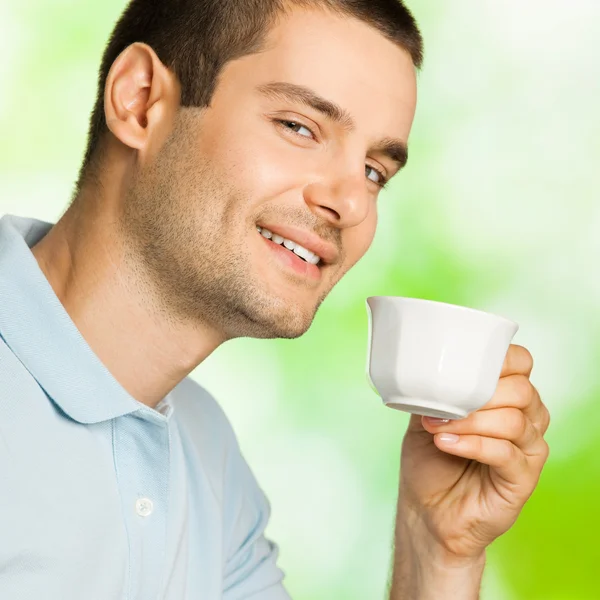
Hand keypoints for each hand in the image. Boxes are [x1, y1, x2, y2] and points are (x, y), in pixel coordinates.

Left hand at [397, 344, 550, 563]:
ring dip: (470, 421)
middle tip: (442, 407)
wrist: (427, 510)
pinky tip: (446, 444)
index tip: (461, 367)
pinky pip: (506, 453)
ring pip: (513, 421)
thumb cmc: (430, 461)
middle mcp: (526, 419)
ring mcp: (528, 450)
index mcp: (507, 397)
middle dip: (477, 393)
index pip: (521, 363)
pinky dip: (472, 444)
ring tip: (438, 428)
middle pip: (521, 390)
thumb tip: (426, 367)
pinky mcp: (524, 479)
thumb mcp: (425, 416)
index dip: (499, 359)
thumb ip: (435, 391)